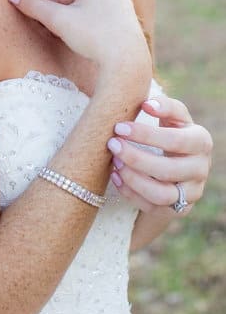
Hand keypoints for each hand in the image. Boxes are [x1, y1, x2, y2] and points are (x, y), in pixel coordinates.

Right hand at [7, 0, 150, 80]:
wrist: (127, 64)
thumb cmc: (95, 36)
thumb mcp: (58, 19)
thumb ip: (33, 4)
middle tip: (30, 3)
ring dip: (56, 2)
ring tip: (42, 20)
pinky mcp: (116, 13)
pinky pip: (88, 4)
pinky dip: (70, 10)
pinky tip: (59, 28)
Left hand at [107, 94, 212, 212]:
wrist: (179, 159)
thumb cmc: (172, 130)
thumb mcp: (173, 115)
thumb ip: (164, 105)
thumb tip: (147, 104)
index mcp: (201, 141)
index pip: (176, 140)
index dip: (146, 135)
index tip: (119, 127)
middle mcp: (201, 169)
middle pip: (168, 170)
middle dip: (135, 158)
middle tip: (112, 144)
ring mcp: (191, 193)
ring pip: (161, 195)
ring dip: (133, 179)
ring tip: (114, 162)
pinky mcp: (178, 209)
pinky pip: (152, 208)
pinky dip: (130, 193)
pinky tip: (115, 176)